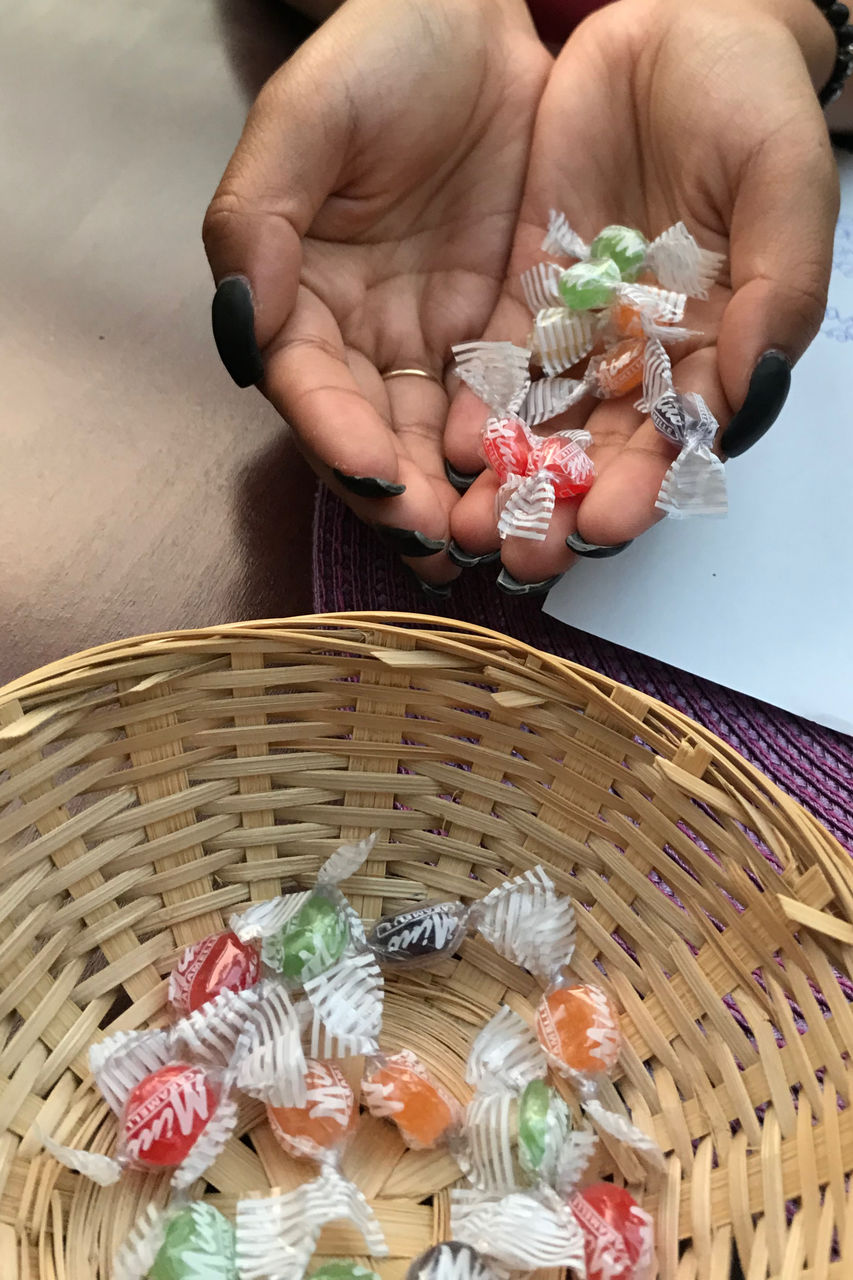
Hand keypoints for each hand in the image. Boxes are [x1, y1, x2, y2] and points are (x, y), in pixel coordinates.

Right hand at [203, 0, 549, 587]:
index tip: (377, 475)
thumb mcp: (303, 122)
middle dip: (407, 494)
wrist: (475, 16)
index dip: (338, 438)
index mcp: (303, 302)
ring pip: (446, 440)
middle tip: (443, 543)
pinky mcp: (507, 335)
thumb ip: (255, 221)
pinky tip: (551, 489)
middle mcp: (367, 340)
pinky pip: (517, 403)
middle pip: (379, 435)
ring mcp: (439, 344)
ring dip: (468, 496)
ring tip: (499, 540)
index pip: (311, 388)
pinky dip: (528, 451)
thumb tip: (242, 329)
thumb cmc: (379, 54)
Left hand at [444, 0, 839, 589]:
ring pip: (542, 424)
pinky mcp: (525, 297)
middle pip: (601, 449)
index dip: (645, 485)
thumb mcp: (781, 180)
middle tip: (519, 555)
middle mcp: (645, 355)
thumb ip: (776, 289)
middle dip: (562, 505)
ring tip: (468, 527)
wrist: (675, 19)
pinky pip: (495, 364)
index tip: (605, 527)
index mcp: (716, 345)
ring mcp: (582, 330)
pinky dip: (473, 410)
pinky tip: (446, 450)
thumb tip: (748, 390)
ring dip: (508, 481)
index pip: (679, 437)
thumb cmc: (748, 98)